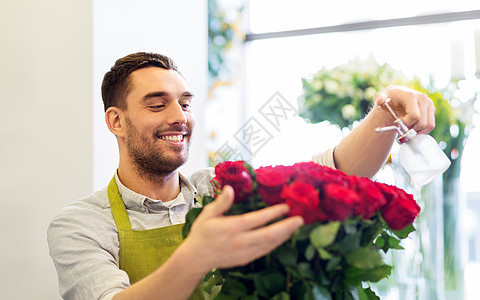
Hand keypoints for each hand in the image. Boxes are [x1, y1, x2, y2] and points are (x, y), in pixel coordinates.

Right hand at [183, 186, 303, 271]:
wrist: (196, 258)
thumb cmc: (202, 234)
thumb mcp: (208, 214)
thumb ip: (221, 203)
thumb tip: (229, 188)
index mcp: (231, 228)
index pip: (256, 220)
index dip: (273, 213)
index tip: (285, 207)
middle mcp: (240, 241)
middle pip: (268, 235)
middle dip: (286, 227)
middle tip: (300, 219)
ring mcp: (244, 252)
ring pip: (269, 244)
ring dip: (284, 235)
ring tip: (295, 226)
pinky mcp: (246, 259)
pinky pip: (265, 251)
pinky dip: (276, 243)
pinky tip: (283, 236)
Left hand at [374, 85, 435, 133]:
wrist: (397, 96)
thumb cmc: (389, 99)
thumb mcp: (381, 98)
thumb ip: (379, 98)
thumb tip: (380, 100)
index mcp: (411, 95)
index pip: (414, 116)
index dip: (406, 123)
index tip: (398, 122)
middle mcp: (423, 98)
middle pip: (422, 123)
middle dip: (411, 128)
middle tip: (403, 127)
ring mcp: (429, 104)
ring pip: (429, 125)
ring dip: (418, 131)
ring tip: (408, 127)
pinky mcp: (432, 109)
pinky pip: (431, 125)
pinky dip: (422, 130)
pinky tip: (413, 127)